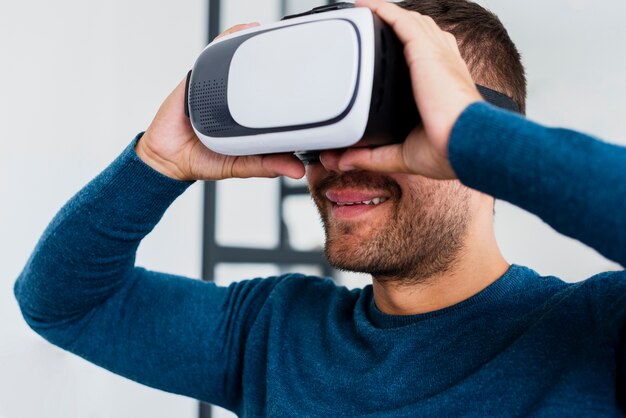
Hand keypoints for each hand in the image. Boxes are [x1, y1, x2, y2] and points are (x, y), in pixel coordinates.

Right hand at [136, 23, 304, 180]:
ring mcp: (218, 86)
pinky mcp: (201, 77)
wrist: (168, 158)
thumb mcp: (242, 165)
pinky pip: (217, 52)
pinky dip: (231, 38)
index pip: (276, 100)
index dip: (294, 93)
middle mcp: (236, 98)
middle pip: (261, 75)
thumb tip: (296, 169)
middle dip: (280, 64)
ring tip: (280, 36)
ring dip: (260, 45)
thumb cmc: (204, 159)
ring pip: (242, 59)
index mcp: (250, 118)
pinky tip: (247, 29)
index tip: (317, 88)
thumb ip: (267, 165)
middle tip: (301, 58)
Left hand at [336, 0, 483, 178]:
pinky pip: (400, 21)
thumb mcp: (402, 154)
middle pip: (419, 32)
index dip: (409, 47)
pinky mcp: (425, 52)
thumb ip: (371, 156)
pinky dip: (383, 10)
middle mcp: (443, 64)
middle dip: (398, 25)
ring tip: (366, 11)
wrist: (463, 143)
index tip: (391, 50)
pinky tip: (367, 6)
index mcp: (444, 84)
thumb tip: (345, 161)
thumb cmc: (448, 150)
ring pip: (409, 22)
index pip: (427, 56)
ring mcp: (436, 55)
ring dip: (388, 14)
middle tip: (374, 25)